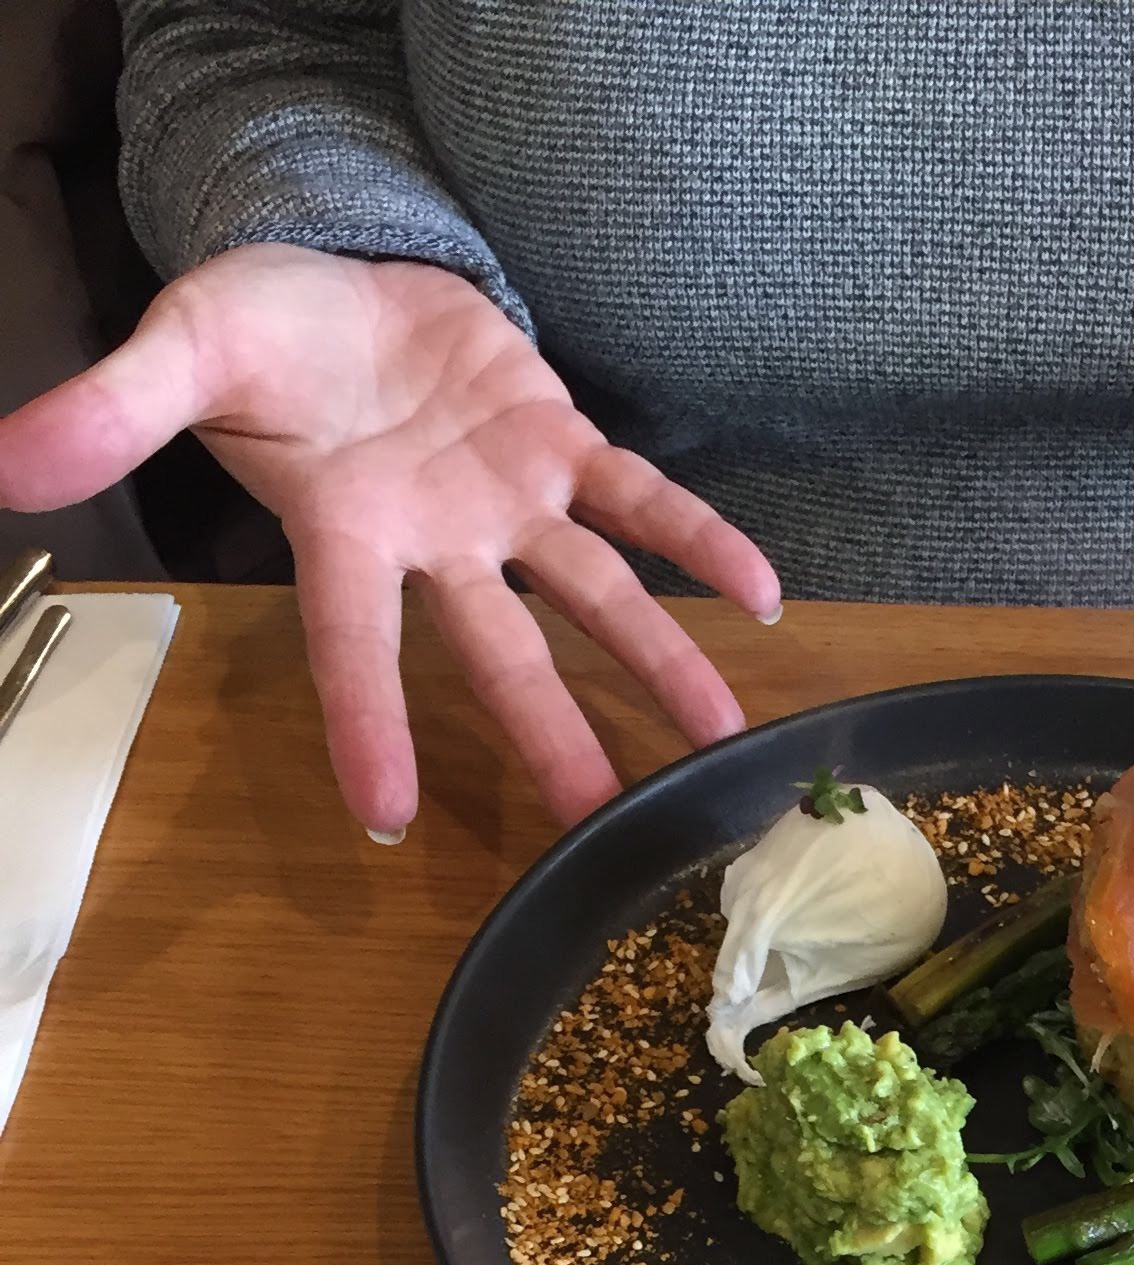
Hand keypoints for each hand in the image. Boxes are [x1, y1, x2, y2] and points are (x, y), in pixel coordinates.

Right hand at [0, 243, 780, 836]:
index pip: (351, 646)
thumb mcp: (180, 346)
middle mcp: (436, 543)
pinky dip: (698, 540)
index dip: (365, 724)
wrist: (325, 275)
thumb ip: (114, 408)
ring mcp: (505, 501)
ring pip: (593, 597)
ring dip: (659, 664)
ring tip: (724, 738)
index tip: (382, 818)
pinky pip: (639, 500)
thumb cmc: (255, 334)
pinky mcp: (557, 443)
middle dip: (549, 736)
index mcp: (344, 535)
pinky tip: (765, 597)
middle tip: (599, 827)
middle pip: (499, 655)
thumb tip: (8, 466)